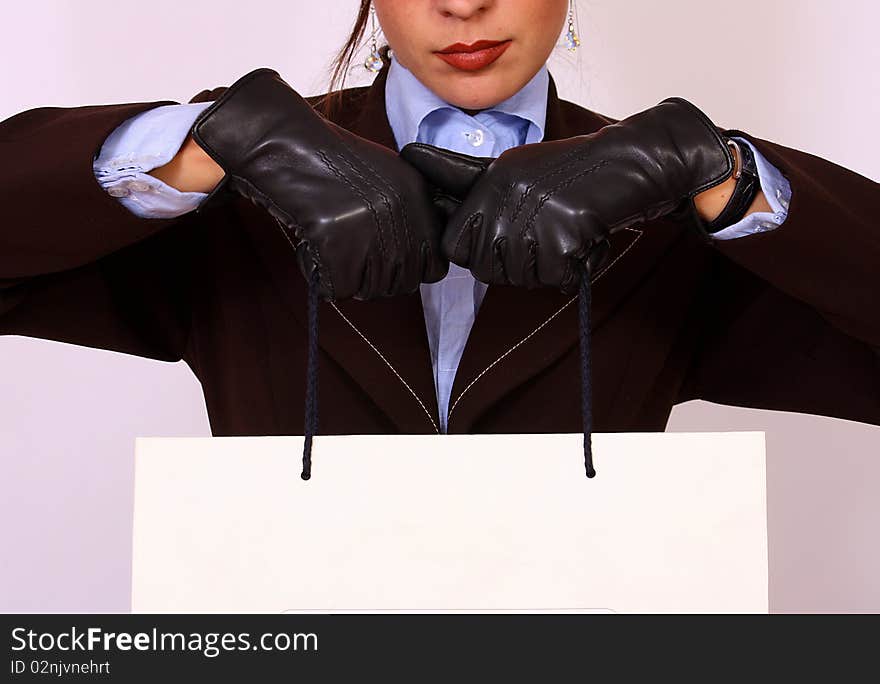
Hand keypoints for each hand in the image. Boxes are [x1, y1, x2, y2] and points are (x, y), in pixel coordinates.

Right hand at [190, 67, 447, 301]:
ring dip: (351, 278)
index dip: (410, 270)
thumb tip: (421, 256)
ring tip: (332, 245)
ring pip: (372, 291)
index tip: (386, 259)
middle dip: (378, 278)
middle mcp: (402, 218)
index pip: (434, 268)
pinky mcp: (338, 247)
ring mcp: (371, 234)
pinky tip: (315, 248)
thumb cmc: (333, 162)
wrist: (287, 146)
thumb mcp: (392, 176)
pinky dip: (324, 277)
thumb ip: (413, 214)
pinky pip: (340, 289)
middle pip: (402, 284)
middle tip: (352, 254)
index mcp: (419, 200)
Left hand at [401, 97, 733, 293]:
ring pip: (518, 277)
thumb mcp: (505, 167)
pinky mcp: (565, 238)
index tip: (506, 229)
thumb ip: (456, 175)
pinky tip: (582, 238)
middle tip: (540, 229)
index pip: (455, 248)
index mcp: (485, 184)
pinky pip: (554, 279)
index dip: (478, 249)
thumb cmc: (561, 173)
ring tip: (562, 229)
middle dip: (510, 261)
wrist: (625, 164)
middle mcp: (503, 198)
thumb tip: (409, 155)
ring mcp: (534, 218)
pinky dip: (572, 268)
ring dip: (542, 265)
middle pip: (484, 269)